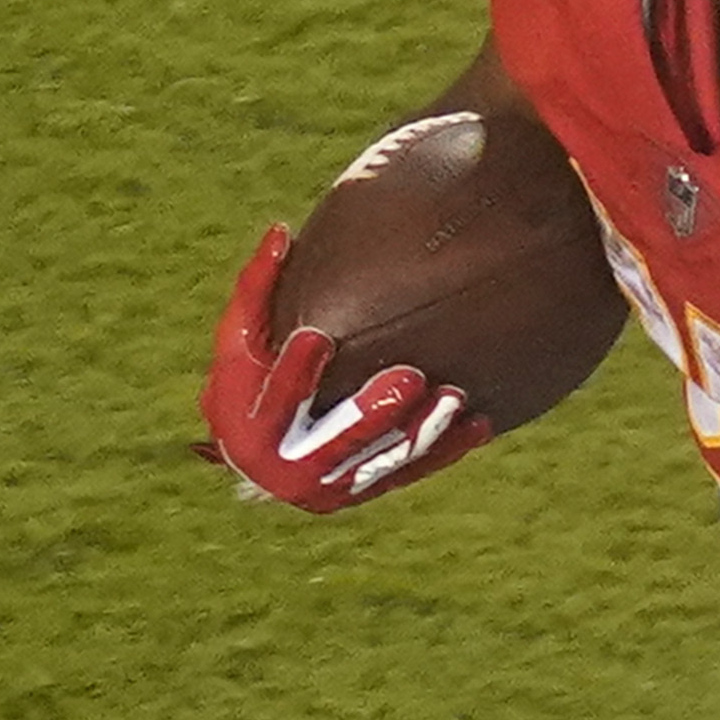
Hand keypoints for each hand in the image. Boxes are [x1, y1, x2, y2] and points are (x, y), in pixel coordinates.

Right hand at [199, 224, 476, 510]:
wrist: (266, 448)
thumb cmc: (256, 373)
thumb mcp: (246, 337)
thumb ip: (257, 290)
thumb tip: (280, 230)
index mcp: (240, 421)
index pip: (267, 396)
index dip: (292, 371)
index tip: (318, 337)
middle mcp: (277, 466)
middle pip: (330, 440)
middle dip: (367, 413)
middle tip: (408, 377)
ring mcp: (325, 486)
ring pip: (377, 461)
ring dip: (417, 431)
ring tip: (451, 396)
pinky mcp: (364, 489)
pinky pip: (409, 471)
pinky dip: (444, 448)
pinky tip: (480, 421)